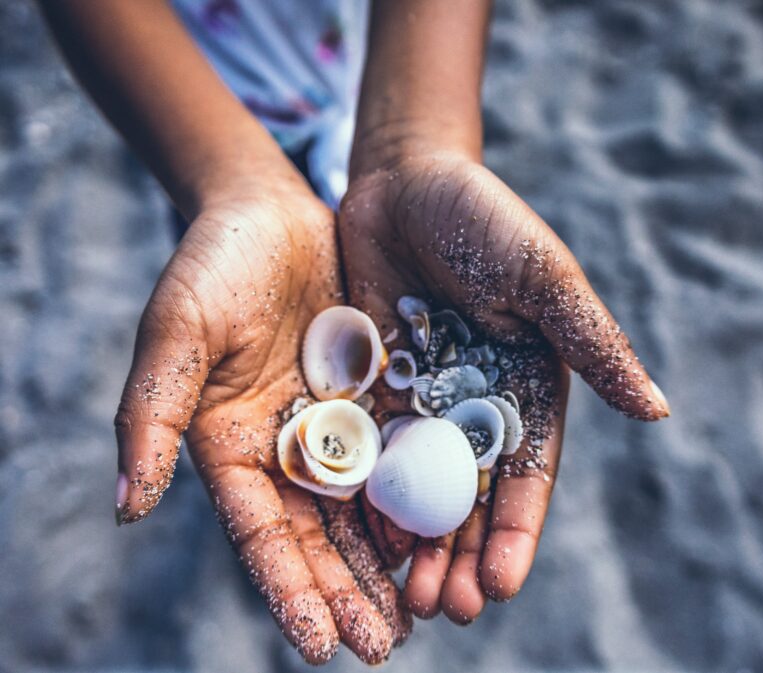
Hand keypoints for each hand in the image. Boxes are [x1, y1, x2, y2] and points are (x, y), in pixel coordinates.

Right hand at [113, 187, 409, 663]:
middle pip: (318, 535)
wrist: (269, 214)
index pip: (259, 533)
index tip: (316, 648)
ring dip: (389, 561)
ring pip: (365, 507)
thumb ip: (151, 414)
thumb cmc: (212, 266)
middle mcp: (287, 448)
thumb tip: (125, 507)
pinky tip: (443, 533)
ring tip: (419, 613)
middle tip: (382, 648)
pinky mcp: (376, 396)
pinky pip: (401, 453)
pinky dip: (418, 496)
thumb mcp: (177, 332)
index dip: (287, 589)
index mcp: (232, 447)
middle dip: (347, 592)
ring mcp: (335, 425)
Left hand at [338, 150, 669, 623]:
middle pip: (469, 493)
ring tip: (404, 593)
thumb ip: (590, 342)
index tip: (500, 585)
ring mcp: (422, 396)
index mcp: (525, 385)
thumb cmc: (483, 217)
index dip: (516, 532)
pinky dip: (368, 491)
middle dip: (461, 552)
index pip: (525, 473)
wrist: (404, 180)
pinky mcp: (374, 382)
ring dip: (413, 538)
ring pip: (418, 483)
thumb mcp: (542, 277)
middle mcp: (474, 401)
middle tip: (446, 608)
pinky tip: (358, 533)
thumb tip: (655, 410)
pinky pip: (370, 446)